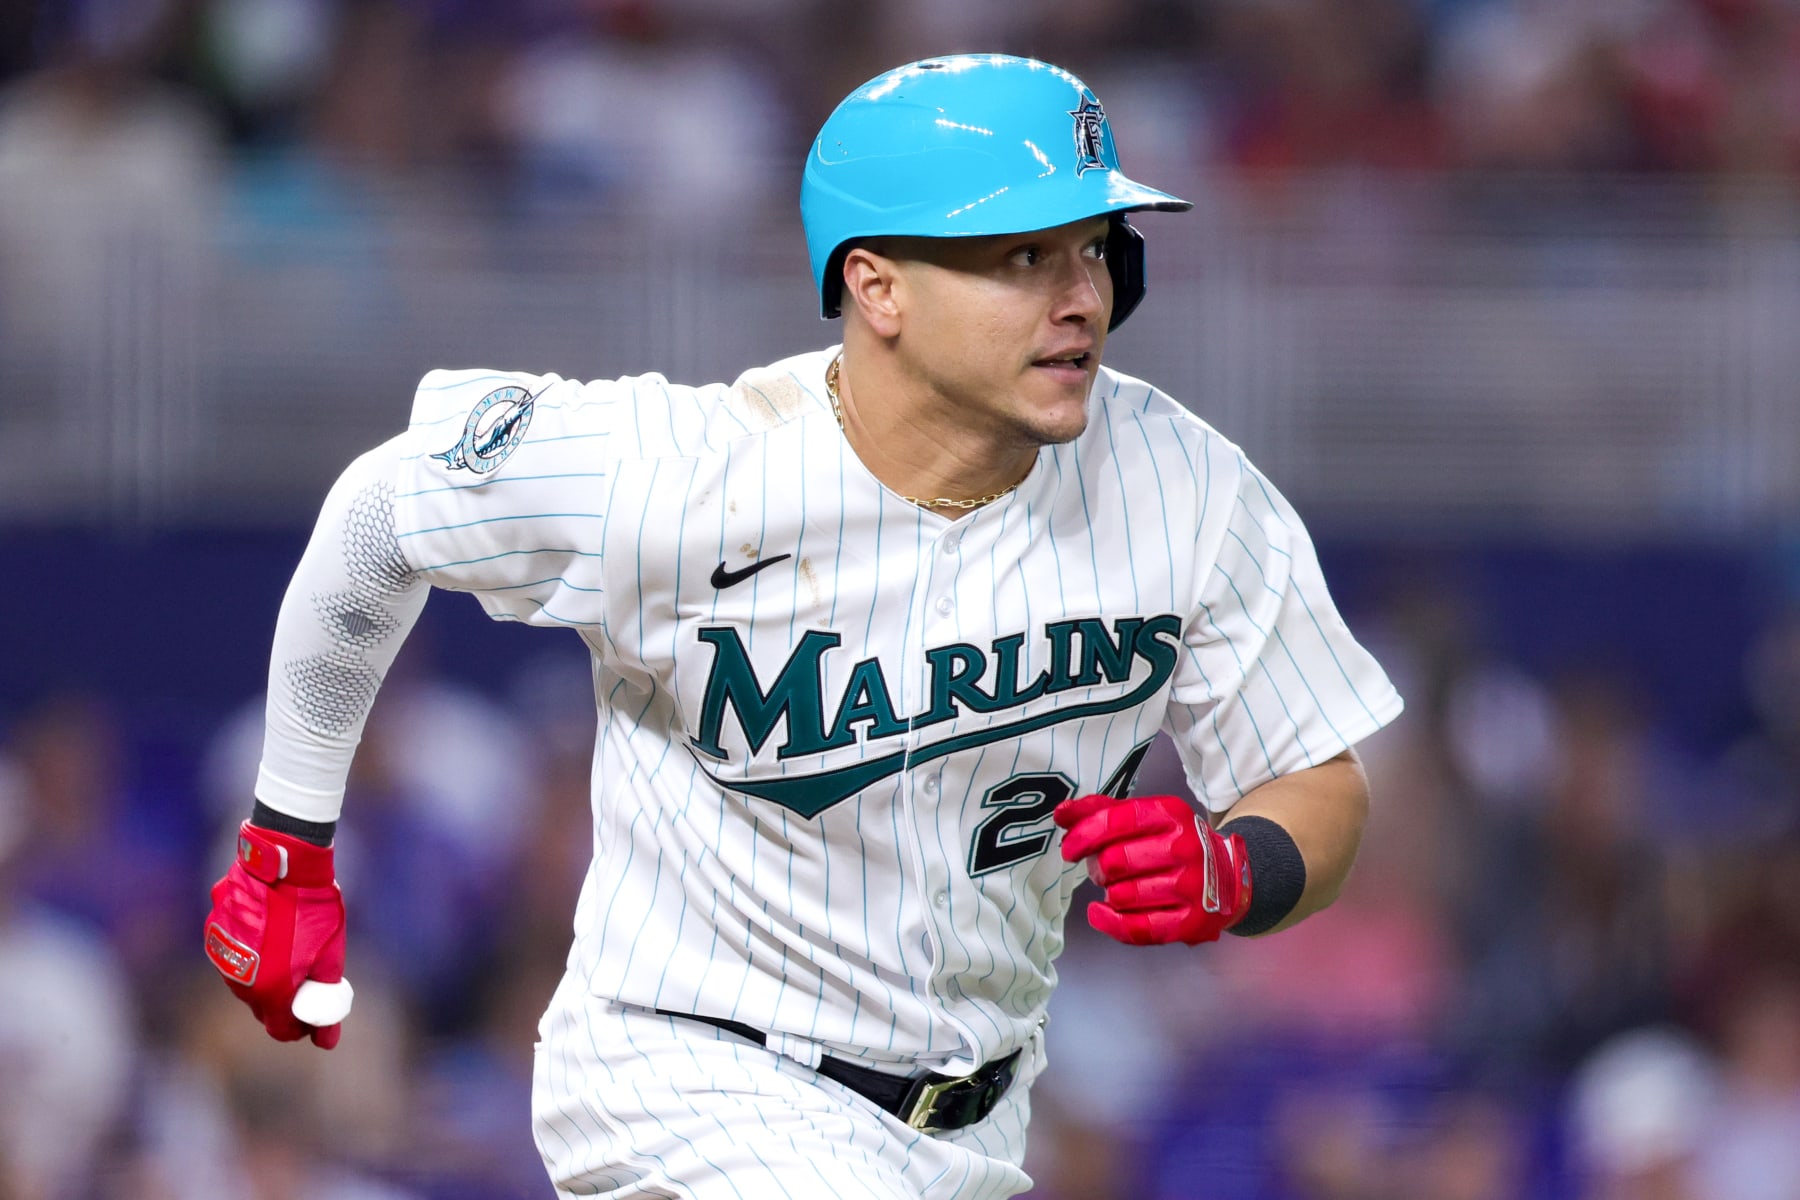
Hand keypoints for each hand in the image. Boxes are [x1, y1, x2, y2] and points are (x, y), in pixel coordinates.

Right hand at [203, 821, 349, 1047]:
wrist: (283, 863)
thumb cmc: (313, 909)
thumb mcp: (330, 955)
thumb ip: (326, 999)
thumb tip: (327, 1040)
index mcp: (271, 991)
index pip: (282, 1030)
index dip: (300, 1027)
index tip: (313, 1014)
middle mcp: (240, 982)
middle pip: (263, 1008)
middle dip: (284, 1001)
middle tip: (305, 978)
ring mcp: (222, 957)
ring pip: (246, 983)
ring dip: (265, 976)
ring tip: (288, 946)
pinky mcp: (213, 934)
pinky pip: (234, 955)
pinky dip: (250, 951)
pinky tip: (268, 929)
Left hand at [1054, 794, 1251, 945]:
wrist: (1228, 877)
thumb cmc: (1173, 844)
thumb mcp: (1145, 818)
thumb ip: (1101, 811)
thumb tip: (1062, 813)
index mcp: (1170, 814)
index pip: (1114, 821)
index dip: (1083, 836)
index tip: (1070, 849)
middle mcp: (1185, 848)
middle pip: (1113, 862)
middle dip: (1098, 869)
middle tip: (1106, 870)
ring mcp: (1192, 887)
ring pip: (1121, 896)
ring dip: (1110, 894)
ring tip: (1122, 888)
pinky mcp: (1191, 922)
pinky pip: (1136, 929)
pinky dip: (1110, 923)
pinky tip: (1101, 913)